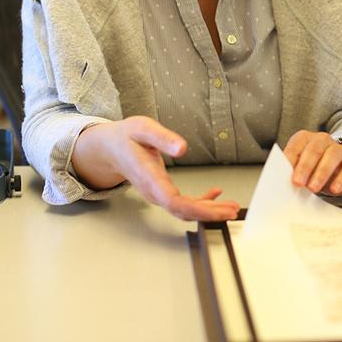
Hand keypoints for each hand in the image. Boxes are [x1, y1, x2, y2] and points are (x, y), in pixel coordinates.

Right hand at [72, 116, 239, 220]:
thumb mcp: (142, 128)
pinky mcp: (162, 192)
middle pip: (182, 210)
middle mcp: (153, 191)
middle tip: (232, 211)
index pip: (173, 201)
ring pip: (184, 210)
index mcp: (148, 177)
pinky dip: (200, 202)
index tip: (217, 210)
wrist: (109, 148)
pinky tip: (215, 194)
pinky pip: (182, 203)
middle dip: (209, 213)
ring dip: (208, 211)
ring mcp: (157, 194)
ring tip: (230, 207)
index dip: (196, 209)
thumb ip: (162, 137)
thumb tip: (182, 148)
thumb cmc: (125, 137)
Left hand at [283, 131, 341, 195]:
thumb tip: (283, 183)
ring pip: (332, 156)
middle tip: (298, 182)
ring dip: (322, 172)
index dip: (290, 158)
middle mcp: (322, 140)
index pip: (297, 145)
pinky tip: (335, 189)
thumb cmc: (315, 168)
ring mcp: (339, 149)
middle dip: (305, 167)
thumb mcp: (302, 168)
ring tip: (313, 188)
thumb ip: (293, 171)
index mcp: (305, 139)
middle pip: (314, 150)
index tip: (284, 173)